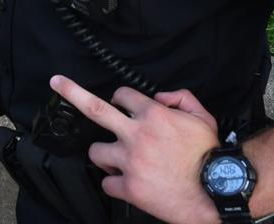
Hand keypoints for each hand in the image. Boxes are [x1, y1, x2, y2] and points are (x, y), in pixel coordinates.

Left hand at [49, 75, 221, 223]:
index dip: (120, 98)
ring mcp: (129, 161)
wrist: (216, 192)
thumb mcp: (202, 117)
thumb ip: (181, 97)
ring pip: (96, 152)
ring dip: (104, 155)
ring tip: (118, 160)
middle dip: (72, 92)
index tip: (118, 102)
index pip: (123, 95)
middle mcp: (137, 135)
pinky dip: (115, 184)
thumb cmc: (210, 155)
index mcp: (153, 115)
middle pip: (94, 108)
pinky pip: (107, 183)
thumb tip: (160, 96)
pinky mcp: (129, 187)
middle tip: (57, 83)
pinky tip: (128, 183)